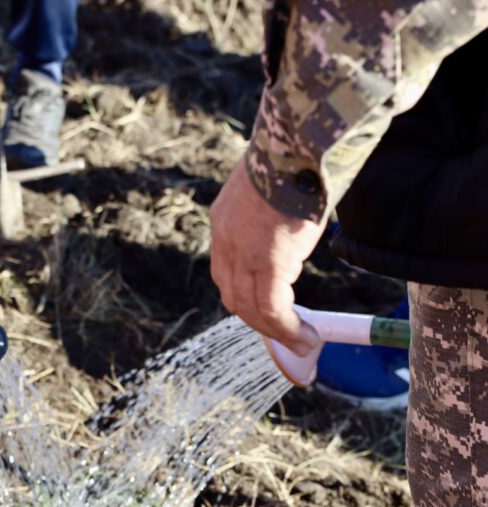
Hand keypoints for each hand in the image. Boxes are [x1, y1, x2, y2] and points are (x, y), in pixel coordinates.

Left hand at [209, 157, 322, 356]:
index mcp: (225, 219)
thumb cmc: (299, 153)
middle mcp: (226, 239)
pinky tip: (306, 337)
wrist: (300, 140)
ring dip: (277, 332)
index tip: (267, 309)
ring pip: (251, 308)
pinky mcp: (269, 261)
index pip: (227, 270)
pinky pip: (273, 310)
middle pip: (233, 295)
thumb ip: (276, 209)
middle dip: (258, 320)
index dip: (246, 293)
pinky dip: (288, 329)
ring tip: (303, 342)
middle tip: (285, 334)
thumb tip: (297, 220)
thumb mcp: (276, 184)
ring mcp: (244, 252)